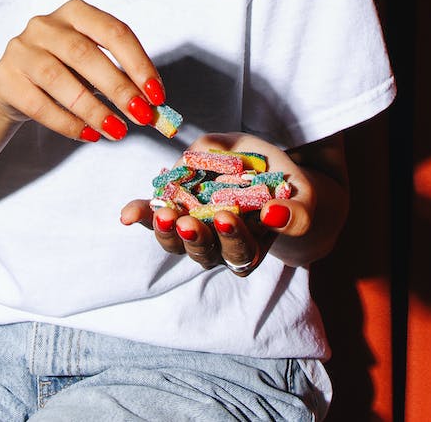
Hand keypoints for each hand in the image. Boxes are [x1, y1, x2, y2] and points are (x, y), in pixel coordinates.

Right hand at [0, 0, 165, 143]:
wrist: (12, 83)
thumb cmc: (64, 70)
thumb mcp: (92, 65)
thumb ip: (122, 80)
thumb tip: (155, 108)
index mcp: (76, 12)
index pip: (113, 31)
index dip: (138, 63)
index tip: (157, 95)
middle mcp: (46, 24)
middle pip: (85, 53)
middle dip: (118, 87)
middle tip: (142, 116)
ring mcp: (22, 49)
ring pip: (59, 79)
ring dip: (94, 109)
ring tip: (117, 131)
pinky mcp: (6, 79)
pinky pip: (39, 104)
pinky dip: (68, 123)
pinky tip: (89, 135)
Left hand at [120, 133, 319, 276]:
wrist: (273, 177)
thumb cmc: (288, 187)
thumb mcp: (302, 194)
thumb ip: (293, 209)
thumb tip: (270, 214)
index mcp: (254, 246)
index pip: (242, 253)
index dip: (234, 238)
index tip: (229, 218)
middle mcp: (222, 248)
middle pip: (205, 254)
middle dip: (196, 238)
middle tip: (189, 223)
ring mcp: (197, 232)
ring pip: (178, 243)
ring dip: (166, 231)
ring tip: (162, 215)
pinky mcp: (178, 212)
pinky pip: (157, 219)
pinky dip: (142, 215)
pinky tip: (127, 213)